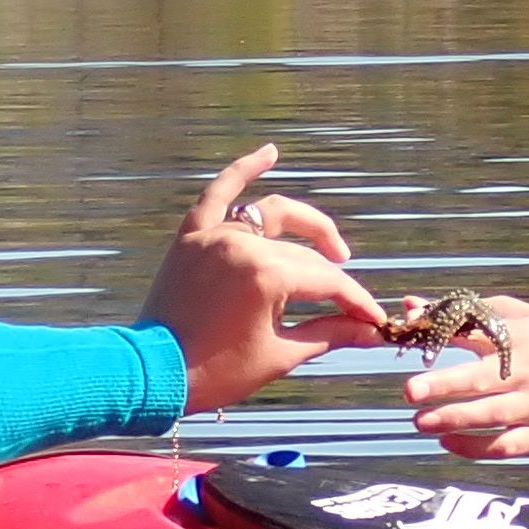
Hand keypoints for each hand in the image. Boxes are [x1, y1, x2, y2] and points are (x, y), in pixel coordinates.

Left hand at [138, 142, 388, 411]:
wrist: (152, 376)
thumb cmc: (217, 373)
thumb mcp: (280, 355)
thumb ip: (329, 333)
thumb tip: (371, 331)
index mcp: (266, 276)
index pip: (327, 282)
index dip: (356, 302)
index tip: (376, 319)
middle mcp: (243, 245)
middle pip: (304, 255)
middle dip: (333, 282)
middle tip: (353, 307)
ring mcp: (214, 236)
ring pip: (271, 217)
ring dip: (305, 227)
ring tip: (333, 249)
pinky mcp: (191, 237)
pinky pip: (217, 194)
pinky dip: (242, 171)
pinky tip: (269, 153)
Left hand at [404, 292, 528, 458]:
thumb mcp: (512, 314)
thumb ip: (460, 312)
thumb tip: (410, 306)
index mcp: (518, 339)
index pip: (477, 337)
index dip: (444, 340)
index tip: (414, 344)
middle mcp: (526, 374)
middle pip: (483, 381)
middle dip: (445, 386)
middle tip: (410, 392)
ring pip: (492, 417)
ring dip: (455, 420)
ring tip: (420, 422)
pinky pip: (506, 446)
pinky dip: (477, 448)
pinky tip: (448, 443)